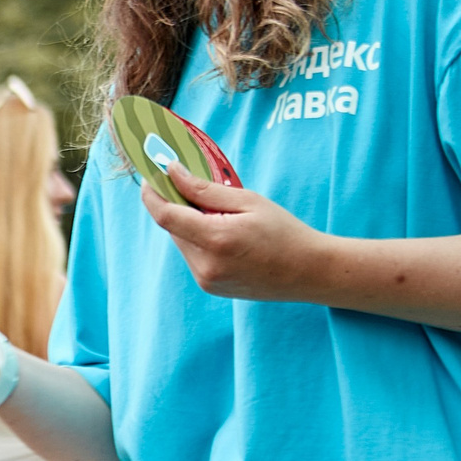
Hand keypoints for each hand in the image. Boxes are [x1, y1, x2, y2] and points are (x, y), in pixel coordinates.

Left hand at [141, 166, 328, 300]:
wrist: (309, 272)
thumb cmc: (284, 232)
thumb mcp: (248, 201)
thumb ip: (206, 189)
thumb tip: (173, 173)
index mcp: (216, 240)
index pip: (167, 216)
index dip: (153, 195)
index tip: (150, 177)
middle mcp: (206, 265)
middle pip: (174, 229)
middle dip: (175, 206)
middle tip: (187, 185)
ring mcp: (206, 280)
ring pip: (182, 242)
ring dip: (189, 224)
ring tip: (218, 213)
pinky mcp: (210, 287)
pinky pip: (193, 256)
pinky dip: (199, 240)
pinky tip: (224, 234)